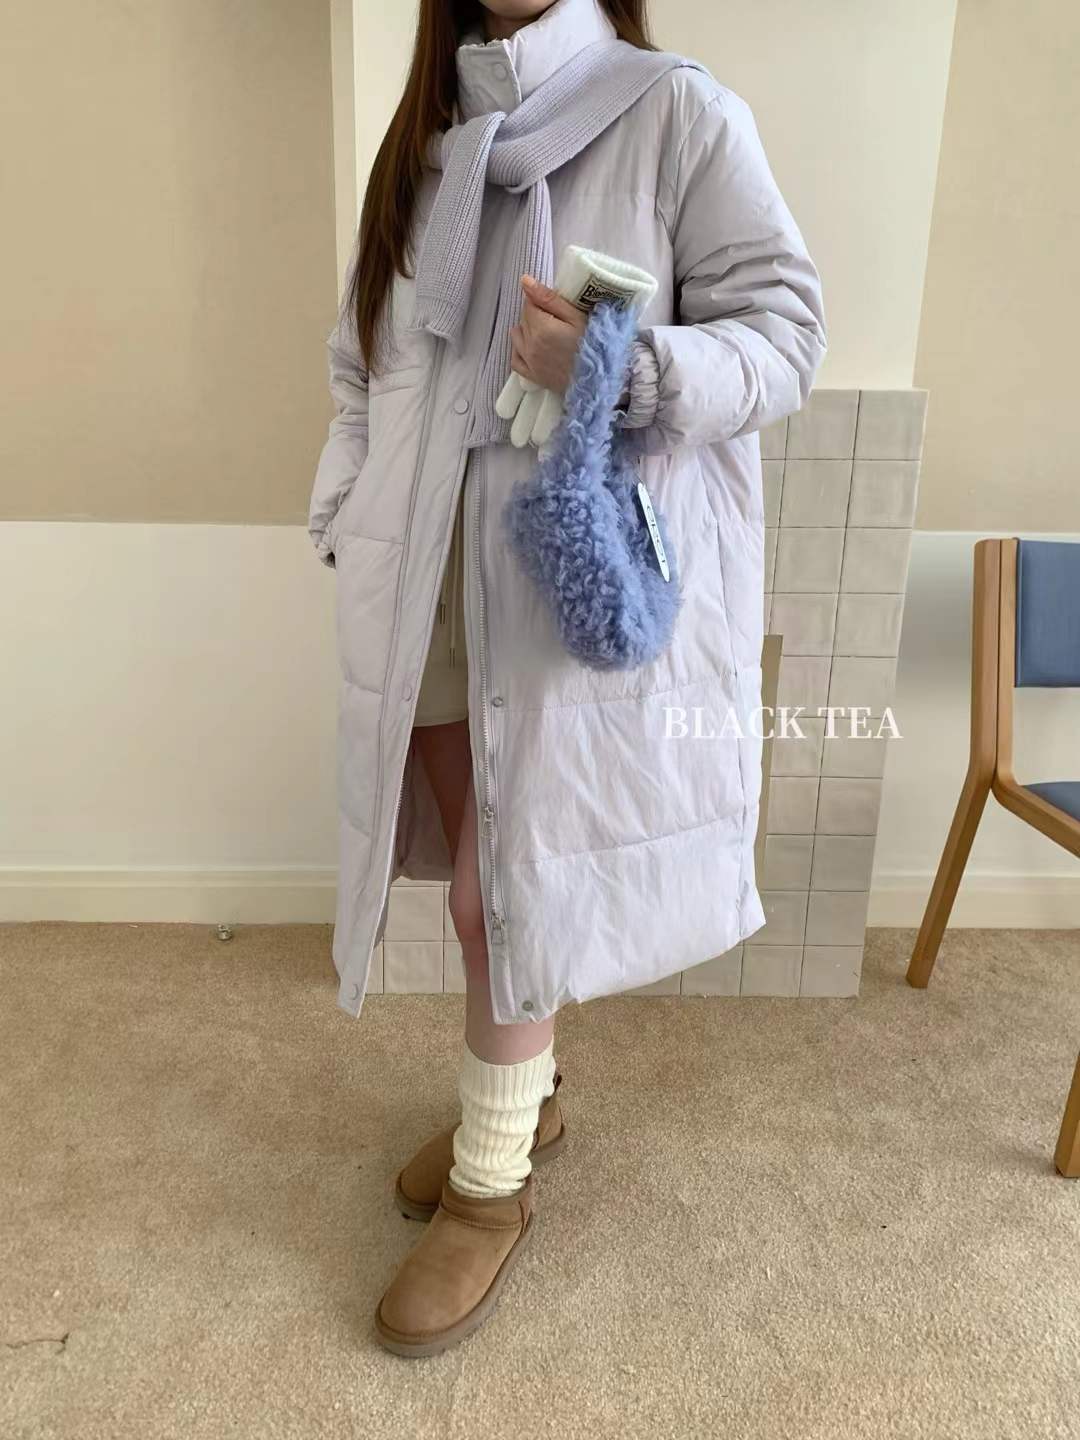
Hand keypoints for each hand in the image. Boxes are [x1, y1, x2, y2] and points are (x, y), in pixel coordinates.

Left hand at [509, 275, 586, 394]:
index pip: (529, 303)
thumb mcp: (576, 316)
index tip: (558, 310)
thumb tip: (525, 280)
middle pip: (524, 318)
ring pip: (517, 335)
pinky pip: (515, 358)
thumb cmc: (593, 345)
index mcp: (540, 326)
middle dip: (537, 315)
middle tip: (558, 322)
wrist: (598, 379)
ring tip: (548, 334)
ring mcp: (529, 361)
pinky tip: (532, 347)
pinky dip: (520, 350)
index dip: (543, 303)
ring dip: (528, 331)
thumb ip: (548, 298)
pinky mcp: (531, 376)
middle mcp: (529, 344)